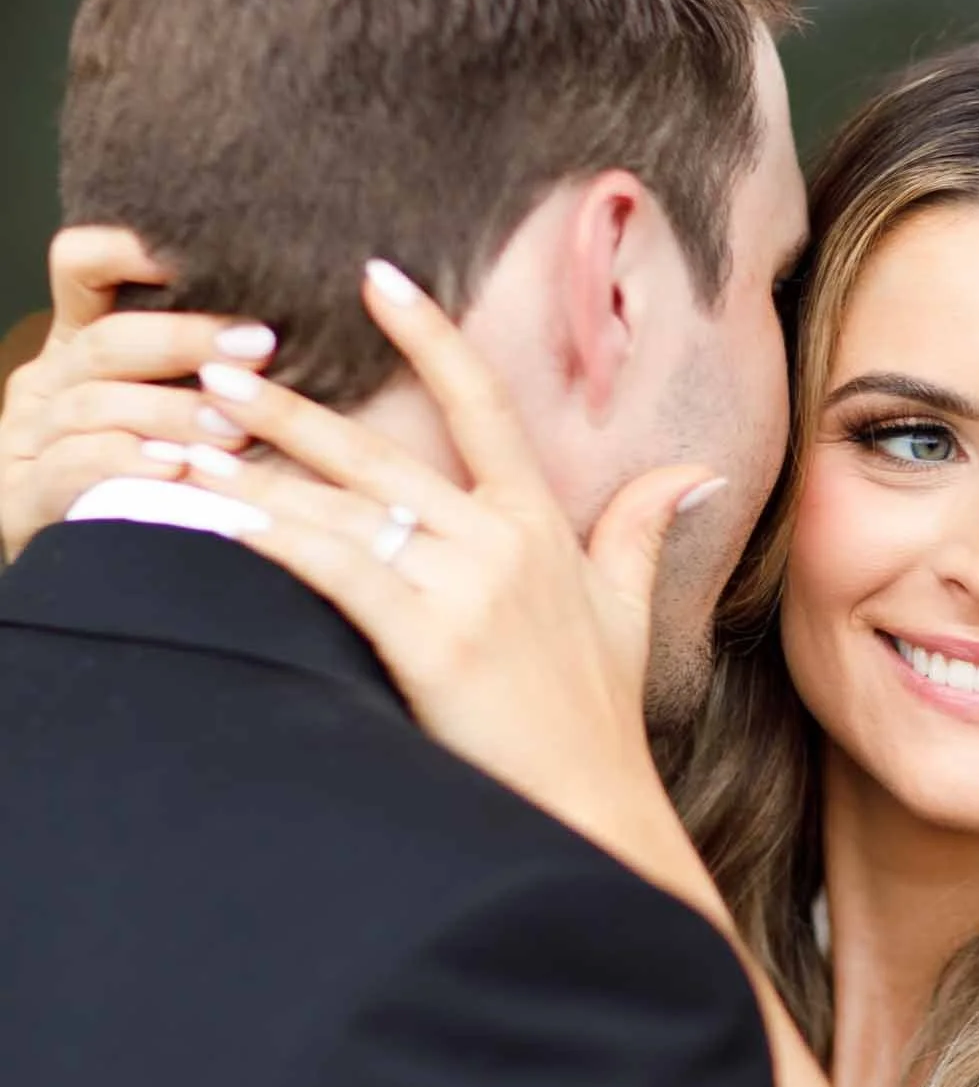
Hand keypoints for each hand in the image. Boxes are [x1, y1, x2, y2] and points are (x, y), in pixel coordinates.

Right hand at [0, 225, 268, 561]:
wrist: (109, 595)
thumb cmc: (181, 492)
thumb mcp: (193, 414)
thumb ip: (218, 365)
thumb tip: (300, 315)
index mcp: (84, 349)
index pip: (81, 265)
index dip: (128, 246)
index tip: (202, 250)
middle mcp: (49, 384)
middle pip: (106, 339)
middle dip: (185, 338)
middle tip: (260, 347)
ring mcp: (29, 441)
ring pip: (93, 403)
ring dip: (170, 410)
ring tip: (235, 424)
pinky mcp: (22, 500)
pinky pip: (71, 467)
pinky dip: (126, 463)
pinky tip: (177, 469)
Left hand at [10, 240, 726, 914]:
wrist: (594, 809)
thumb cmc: (597, 721)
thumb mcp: (629, 612)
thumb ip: (640, 530)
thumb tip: (690, 471)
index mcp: (540, 527)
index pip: (483, 405)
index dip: (431, 335)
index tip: (376, 277)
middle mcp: (500, 542)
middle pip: (381, 453)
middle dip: (288, 410)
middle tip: (213, 369)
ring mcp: (465, 588)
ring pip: (341, 509)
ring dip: (251, 477)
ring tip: (179, 447)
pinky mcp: (430, 639)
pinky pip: (332, 568)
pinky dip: (269, 538)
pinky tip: (213, 518)